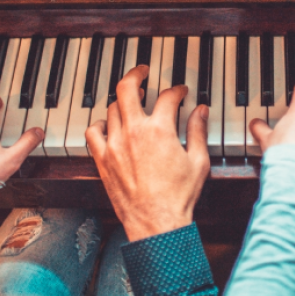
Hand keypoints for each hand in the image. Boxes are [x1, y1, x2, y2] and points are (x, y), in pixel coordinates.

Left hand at [85, 65, 209, 241]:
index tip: (180, 92)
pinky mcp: (103, 159)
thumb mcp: (198, 161)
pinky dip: (100, 124)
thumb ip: (198, 131)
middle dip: (136, 74)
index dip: (176, 90)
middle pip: (128, 88)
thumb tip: (201, 112)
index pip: (167, 96)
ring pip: (112, 108)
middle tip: (143, 72)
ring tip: (131, 101)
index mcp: (159, 130)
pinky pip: (93, 131)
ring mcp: (114, 145)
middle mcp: (133, 132)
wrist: (156, 223)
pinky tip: (109, 125)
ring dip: (122, 101)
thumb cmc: (178, 197)